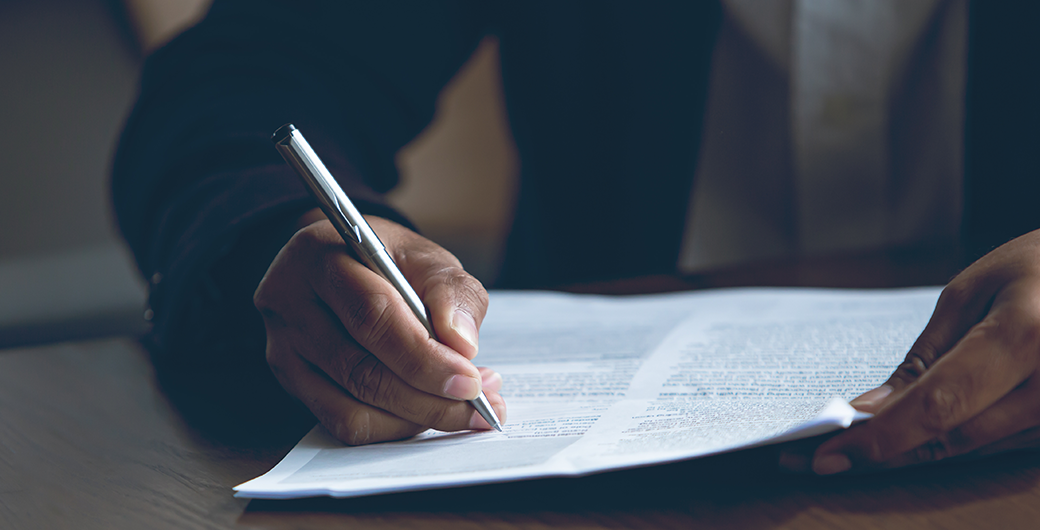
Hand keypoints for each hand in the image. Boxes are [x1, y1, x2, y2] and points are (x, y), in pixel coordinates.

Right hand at [253, 211, 505, 444]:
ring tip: (461, 407)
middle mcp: (288, 302)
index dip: (423, 356)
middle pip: (359, 368)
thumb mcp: (426, 258)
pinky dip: (391, 426)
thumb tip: (461, 344)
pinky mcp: (290, 381)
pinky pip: (341, 421)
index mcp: (320, 256)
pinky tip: (424, 412)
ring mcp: (282, 346)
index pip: (371, 315)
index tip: (471, 381)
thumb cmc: (388, 261)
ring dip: (415, 417)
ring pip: (349, 405)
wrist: (345, 266)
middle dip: (428, 397)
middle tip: (477, 404)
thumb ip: (451, 292)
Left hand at [805, 230, 1039, 473]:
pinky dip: (948, 443)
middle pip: (953, 437)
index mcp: (1024, 336)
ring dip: (912, 452)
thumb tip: (872, 411)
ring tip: (854, 448)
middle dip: (883, 451)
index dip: (881, 437)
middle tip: (820, 458)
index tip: (827, 456)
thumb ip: (925, 355)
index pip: (939, 404)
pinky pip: (995, 445)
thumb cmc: (1035, 267)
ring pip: (972, 449)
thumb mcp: (970, 293)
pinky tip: (905, 440)